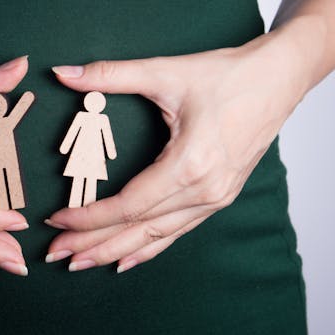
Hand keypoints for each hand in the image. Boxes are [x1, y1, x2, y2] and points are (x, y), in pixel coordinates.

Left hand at [44, 32, 307, 272]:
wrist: (279, 78)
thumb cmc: (228, 75)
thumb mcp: (164, 72)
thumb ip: (109, 75)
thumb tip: (63, 72)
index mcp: (189, 165)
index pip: (128, 205)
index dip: (89, 217)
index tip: (56, 220)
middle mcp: (205, 190)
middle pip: (139, 228)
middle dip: (93, 243)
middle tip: (56, 254)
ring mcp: (216, 198)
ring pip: (158, 236)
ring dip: (117, 250)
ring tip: (82, 261)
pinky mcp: (221, 196)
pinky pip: (179, 231)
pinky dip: (150, 248)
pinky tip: (127, 260)